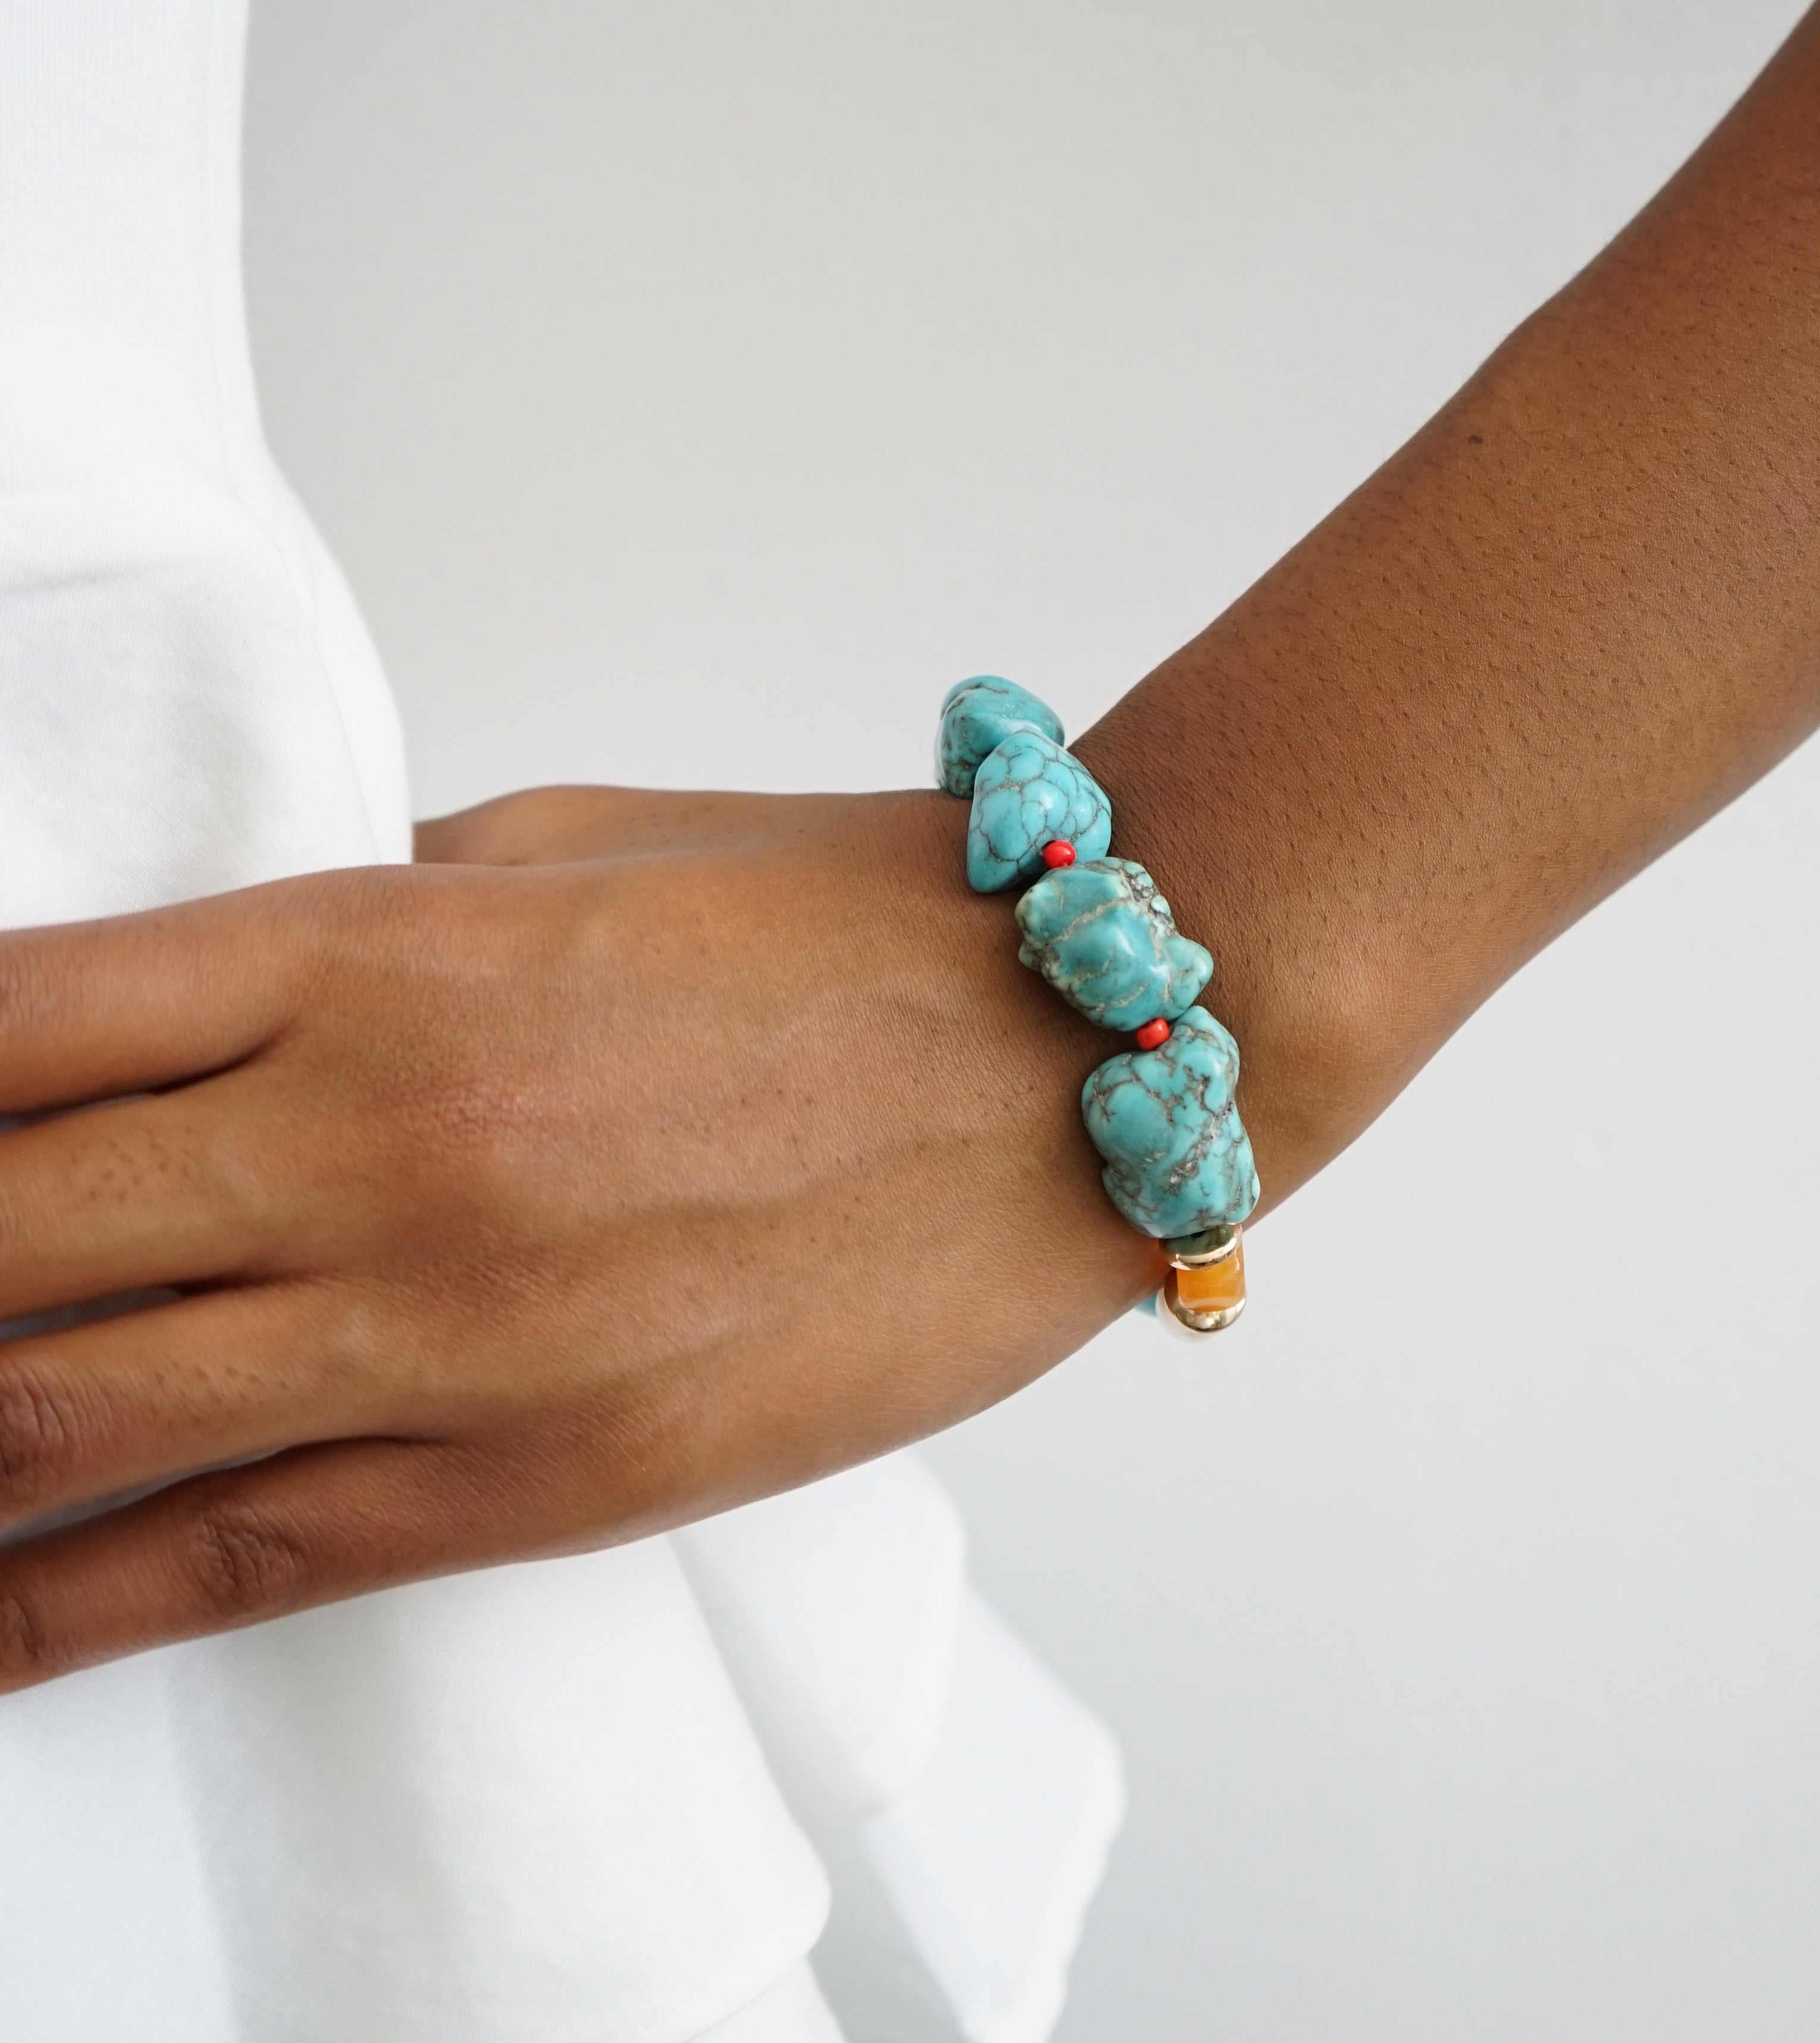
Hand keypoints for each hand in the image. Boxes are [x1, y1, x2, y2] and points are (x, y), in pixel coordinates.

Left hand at [0, 789, 1154, 1686]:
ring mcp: (454, 1331)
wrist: (1078, 1057)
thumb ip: (354, 924)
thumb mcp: (568, 847)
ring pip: (57, 1426)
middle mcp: (376, 1142)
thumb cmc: (847, 920)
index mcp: (373, 950)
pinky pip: (230, 1565)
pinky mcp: (546, 1480)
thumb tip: (202, 1009)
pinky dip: (51, 1611)